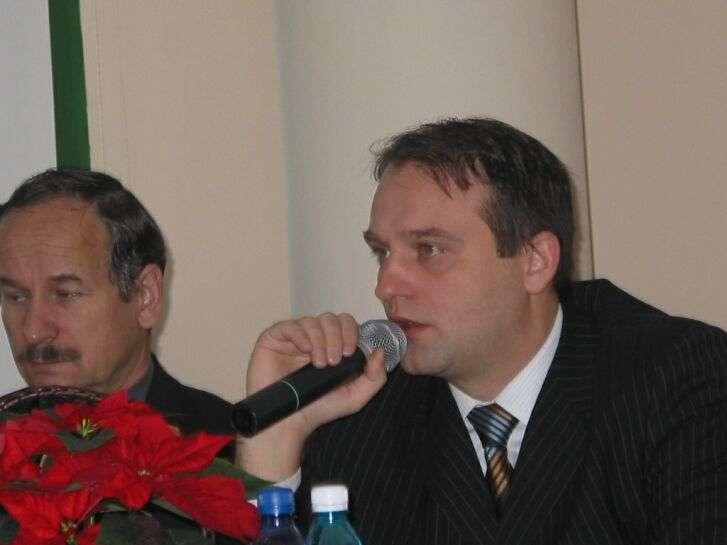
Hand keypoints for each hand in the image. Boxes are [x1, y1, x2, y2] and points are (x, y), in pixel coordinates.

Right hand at [236, 313, 387, 480]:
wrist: (289, 423)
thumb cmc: (320, 409)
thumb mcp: (356, 396)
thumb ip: (375, 376)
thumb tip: (380, 351)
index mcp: (333, 345)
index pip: (345, 323)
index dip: (350, 332)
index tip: (349, 352)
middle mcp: (314, 337)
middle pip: (330, 319)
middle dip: (336, 337)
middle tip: (333, 361)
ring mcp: (294, 337)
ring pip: (311, 321)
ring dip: (319, 340)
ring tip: (318, 364)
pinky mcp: (274, 338)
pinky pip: (289, 325)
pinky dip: (300, 335)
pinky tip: (304, 350)